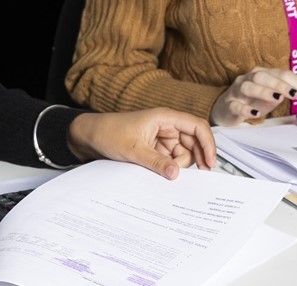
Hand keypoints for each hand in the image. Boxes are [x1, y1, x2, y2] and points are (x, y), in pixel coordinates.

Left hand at [68, 108, 215, 179]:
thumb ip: (156, 162)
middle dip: (195, 158)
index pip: (196, 126)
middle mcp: (165, 126)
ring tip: (166, 174)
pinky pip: (170, 159)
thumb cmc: (108, 133)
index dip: (208, 143)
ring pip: (182, 153)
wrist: (87, 136)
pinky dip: (170, 167)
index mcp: (163, 117)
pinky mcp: (153, 148)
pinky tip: (164, 176)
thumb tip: (177, 174)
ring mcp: (159, 137)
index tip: (209, 164)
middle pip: (192, 142)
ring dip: (179, 165)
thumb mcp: (133, 150)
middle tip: (195, 178)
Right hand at [210, 67, 296, 126]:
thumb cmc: (251, 101)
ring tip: (276, 99)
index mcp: (261, 74)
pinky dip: (245, 109)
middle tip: (294, 94)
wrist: (225, 110)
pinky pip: (235, 106)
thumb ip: (286, 92)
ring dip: (263, 91)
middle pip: (262, 76)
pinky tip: (255, 113)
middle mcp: (248, 79)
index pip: (281, 74)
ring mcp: (236, 92)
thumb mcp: (271, 96)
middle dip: (279, 84)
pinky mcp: (228, 106)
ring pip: (247, 87)